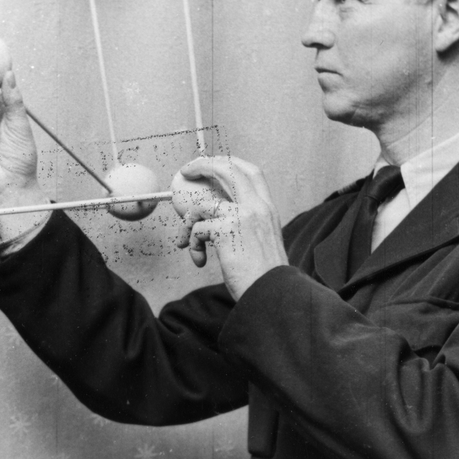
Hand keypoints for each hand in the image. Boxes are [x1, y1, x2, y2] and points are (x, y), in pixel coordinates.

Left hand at [173, 156, 288, 300]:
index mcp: (268, 210)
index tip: (213, 163)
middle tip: (186, 170)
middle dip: (203, 164)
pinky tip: (199, 259)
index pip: (252, 172)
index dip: (230, 162)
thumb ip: (247, 227)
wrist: (272, 296)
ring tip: (187, 244)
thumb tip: (220, 221)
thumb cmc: (264, 276)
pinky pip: (196, 228)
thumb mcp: (262, 243)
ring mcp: (242, 216)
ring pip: (202, 204)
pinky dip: (192, 243)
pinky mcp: (226, 230)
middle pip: (227, 169)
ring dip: (187, 224)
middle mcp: (257, 207)